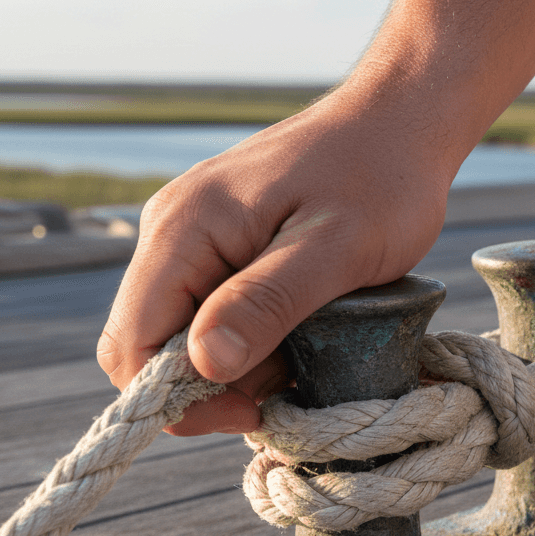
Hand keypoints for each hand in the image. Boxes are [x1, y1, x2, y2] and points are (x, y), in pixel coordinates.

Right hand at [97, 87, 454, 434]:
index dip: (177, 398)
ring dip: (243, 364)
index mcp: (184, 229)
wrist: (401, 123)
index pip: (133, 342)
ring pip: (189, 334)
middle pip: (153, 344)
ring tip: (312, 349)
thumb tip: (201, 363)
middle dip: (212, 386)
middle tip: (288, 386)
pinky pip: (218, 312)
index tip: (249, 412)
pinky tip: (307, 330)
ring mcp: (199, 238)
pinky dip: (257, 339)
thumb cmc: (381, 177)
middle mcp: (175, 233)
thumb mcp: (335, 249)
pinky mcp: (228, 246)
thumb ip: (266, 302)